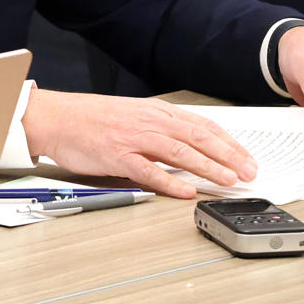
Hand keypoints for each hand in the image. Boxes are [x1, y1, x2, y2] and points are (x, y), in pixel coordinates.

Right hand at [20, 89, 260, 198]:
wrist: (55, 117)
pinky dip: (169, 182)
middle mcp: (149, 122)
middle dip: (228, 156)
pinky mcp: (117, 156)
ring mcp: (133, 138)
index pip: (202, 125)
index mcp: (155, 112)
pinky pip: (148, 170)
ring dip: (207, 167)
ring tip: (228, 181)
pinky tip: (186, 191)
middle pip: (198, 137)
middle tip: (249, 172)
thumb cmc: (90, 119)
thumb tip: (189, 145)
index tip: (247, 157)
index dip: (229, 142)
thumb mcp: (132, 115)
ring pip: (179, 152)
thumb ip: (159, 129)